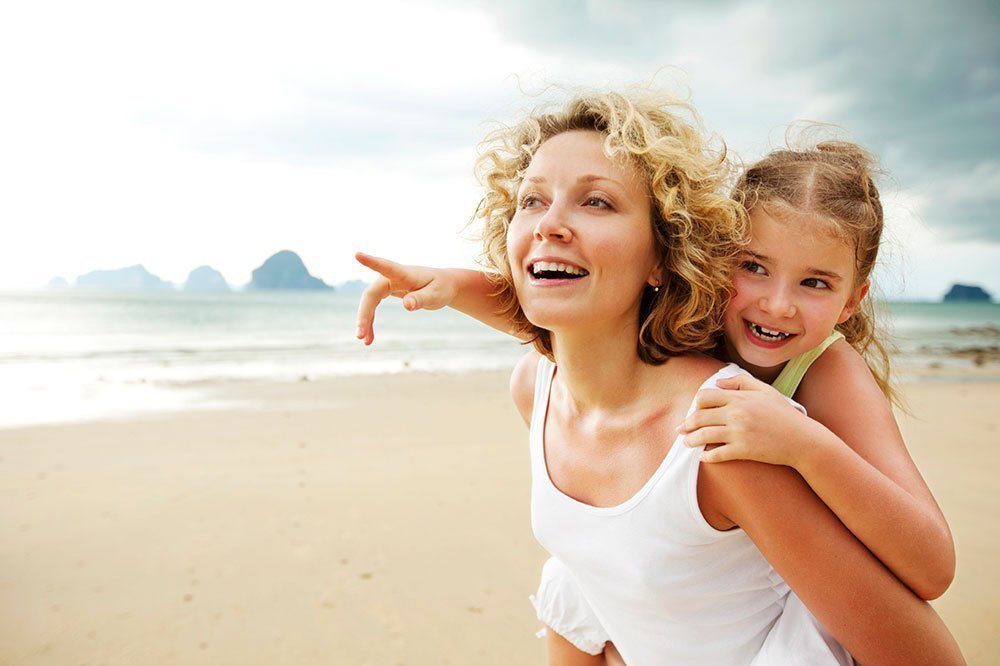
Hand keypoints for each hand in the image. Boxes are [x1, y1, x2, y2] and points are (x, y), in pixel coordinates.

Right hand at [354, 252, 457, 344]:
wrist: (444, 284)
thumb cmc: (441, 287)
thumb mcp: (435, 295)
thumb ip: (420, 299)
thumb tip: (406, 305)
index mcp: (404, 274)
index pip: (385, 266)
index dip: (371, 261)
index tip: (357, 254)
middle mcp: (391, 277)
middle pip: (371, 294)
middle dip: (364, 314)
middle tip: (359, 335)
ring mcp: (387, 284)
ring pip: (369, 302)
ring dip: (365, 320)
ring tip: (363, 340)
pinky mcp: (387, 292)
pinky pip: (373, 307)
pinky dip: (371, 322)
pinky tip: (369, 338)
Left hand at [677, 373, 820, 466]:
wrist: (802, 439)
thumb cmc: (784, 414)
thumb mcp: (765, 391)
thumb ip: (741, 382)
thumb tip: (719, 382)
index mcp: (739, 398)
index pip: (705, 396)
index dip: (696, 404)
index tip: (695, 411)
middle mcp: (736, 414)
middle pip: (700, 416)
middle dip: (687, 424)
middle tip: (681, 429)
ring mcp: (739, 433)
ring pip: (704, 436)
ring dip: (691, 440)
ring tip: (687, 443)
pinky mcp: (743, 450)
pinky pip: (717, 454)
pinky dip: (706, 457)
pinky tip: (703, 457)